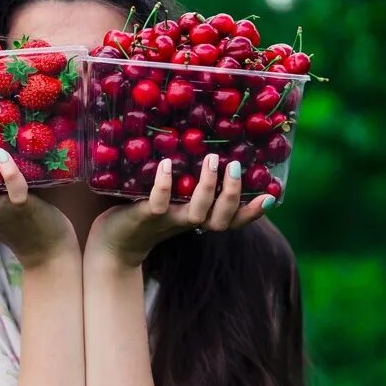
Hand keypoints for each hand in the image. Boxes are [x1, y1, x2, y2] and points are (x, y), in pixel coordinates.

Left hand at [85, 154, 274, 268]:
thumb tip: (206, 143)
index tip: (272, 196)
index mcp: (199, 218)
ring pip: (197, 213)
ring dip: (207, 187)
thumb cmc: (147, 212)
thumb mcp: (173, 197)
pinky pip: (158, 203)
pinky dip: (164, 185)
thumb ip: (188, 180)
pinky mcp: (145, 216)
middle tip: (234, 166)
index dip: (253, 212)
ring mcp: (168, 220)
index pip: (233, 220)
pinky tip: (167, 165)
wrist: (113, 242)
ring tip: (211, 160)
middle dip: (232, 194)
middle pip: (221, 219)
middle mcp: (188, 222)